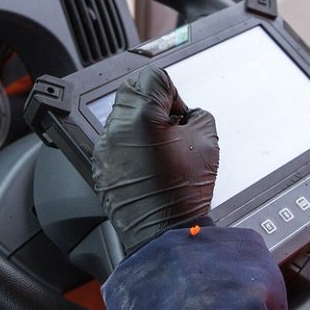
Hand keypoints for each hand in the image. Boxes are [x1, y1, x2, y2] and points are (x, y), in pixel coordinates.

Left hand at [91, 67, 219, 255]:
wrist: (164, 233)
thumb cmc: (184, 192)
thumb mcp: (208, 140)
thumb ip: (197, 113)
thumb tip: (185, 112)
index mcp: (142, 117)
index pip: (153, 76)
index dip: (172, 91)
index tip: (178, 111)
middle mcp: (117, 129)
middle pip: (132, 89)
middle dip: (153, 101)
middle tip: (171, 124)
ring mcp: (105, 148)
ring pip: (121, 115)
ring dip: (140, 123)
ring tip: (160, 147)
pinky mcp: (101, 166)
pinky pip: (114, 141)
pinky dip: (130, 144)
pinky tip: (148, 163)